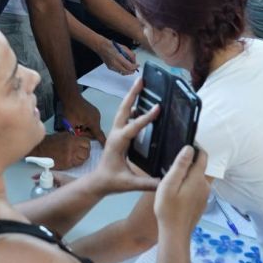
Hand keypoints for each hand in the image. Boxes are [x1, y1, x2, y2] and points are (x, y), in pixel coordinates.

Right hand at [34, 132, 91, 169]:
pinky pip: (76, 165)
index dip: (86, 145)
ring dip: (81, 159)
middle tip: (82, 153)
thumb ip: (74, 139)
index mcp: (72, 139)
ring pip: (83, 160)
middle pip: (87, 152)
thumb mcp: (64, 135)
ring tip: (77, 157)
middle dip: (85, 153)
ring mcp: (70, 157)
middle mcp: (72, 148)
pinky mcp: (66, 164)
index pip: (87, 143)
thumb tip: (82, 142)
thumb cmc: (52, 142)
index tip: (84, 146)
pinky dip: (76, 163)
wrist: (41, 149)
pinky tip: (71, 160)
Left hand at [59, 96, 105, 143]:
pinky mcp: (93, 110)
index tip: (106, 148)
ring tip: (77, 125)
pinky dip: (87, 123)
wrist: (70, 97)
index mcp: (93, 122)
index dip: (102, 143)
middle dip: (88, 133)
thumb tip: (79, 140)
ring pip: (93, 126)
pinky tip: (80, 120)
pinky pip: (92, 120)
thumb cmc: (70, 111)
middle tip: (78, 131)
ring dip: (87, 128)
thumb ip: (76, 134)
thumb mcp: (71, 125)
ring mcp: (96, 113)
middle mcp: (97, 118)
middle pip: (95, 131)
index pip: (99, 136)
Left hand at [91, 76, 161, 194]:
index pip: (133, 127)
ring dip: (131, 97)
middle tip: (141, 79)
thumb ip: (146, 183)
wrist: (98, 181)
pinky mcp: (118, 134)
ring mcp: (116, 132)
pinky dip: (132, 107)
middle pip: (124, 109)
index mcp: (119, 142)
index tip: (158, 107)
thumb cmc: (112, 181)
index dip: (146, 117)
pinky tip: (141, 104)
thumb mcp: (129, 184)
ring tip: (141, 85)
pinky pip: (125, 117)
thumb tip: (164, 182)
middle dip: (132, 94)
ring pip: (124, 110)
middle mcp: (116, 133)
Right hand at [98, 39, 137, 74]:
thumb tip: (134, 61)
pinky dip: (123, 70)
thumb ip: (130, 54)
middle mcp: (114, 63)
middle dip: (132, 70)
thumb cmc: (111, 45)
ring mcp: (111, 66)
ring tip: (130, 67)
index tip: (138, 65)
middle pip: (126, 71)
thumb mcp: (123, 47)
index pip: (129, 66)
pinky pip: (118, 71)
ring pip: (123, 73)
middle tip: (135, 67)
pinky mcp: (110, 67)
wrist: (101, 46)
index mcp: (118, 57)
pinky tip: (124, 66)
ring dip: (128, 71)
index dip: (135, 67)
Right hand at [153, 145, 210, 237]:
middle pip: (200, 167)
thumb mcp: (169, 184)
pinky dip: (189, 185)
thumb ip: (180, 165)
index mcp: (198, 178)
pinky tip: (177, 192)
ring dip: (189, 175)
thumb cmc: (168, 209)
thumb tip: (189, 148)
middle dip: (190, 162)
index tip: (184, 144)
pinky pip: (197, 188)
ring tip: (173, 178)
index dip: (195, 148)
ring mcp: (205, 196)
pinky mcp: (201, 204)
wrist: (175, 234)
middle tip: (172, 163)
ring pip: (198, 178)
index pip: (202, 156)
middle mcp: (205, 186)